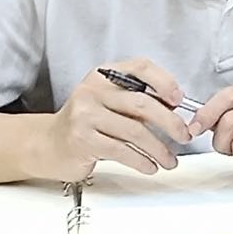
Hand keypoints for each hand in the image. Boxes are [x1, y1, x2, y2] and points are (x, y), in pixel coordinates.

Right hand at [42, 58, 192, 180]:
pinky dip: (141, 161)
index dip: (164, 81)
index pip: (140, 67)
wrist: (49, 144)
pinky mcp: (83, 140)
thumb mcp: (108, 101)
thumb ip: (136, 99)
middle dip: (169, 122)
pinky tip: (149, 166)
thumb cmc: (85, 123)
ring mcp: (85, 115)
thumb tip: (174, 108)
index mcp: (103, 75)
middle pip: (142, 103)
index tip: (179, 99)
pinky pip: (122, 151)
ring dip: (158, 148)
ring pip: (135, 131)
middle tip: (183, 135)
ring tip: (169, 159)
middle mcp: (92, 90)